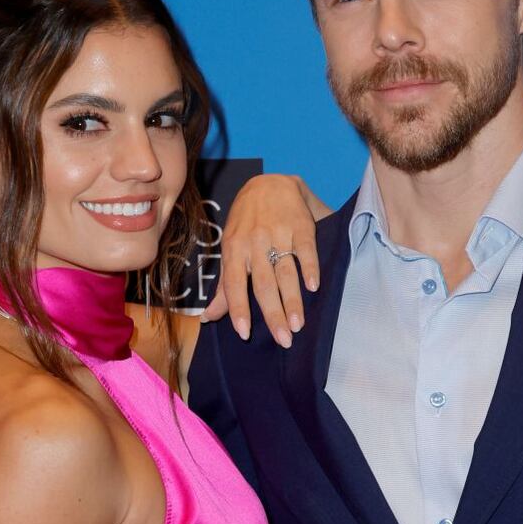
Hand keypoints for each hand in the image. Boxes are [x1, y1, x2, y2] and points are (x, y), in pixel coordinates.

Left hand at [202, 174, 330, 346]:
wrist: (270, 183)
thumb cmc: (246, 223)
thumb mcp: (230, 249)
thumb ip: (225, 286)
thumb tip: (208, 318)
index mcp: (234, 249)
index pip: (234, 284)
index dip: (238, 309)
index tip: (244, 333)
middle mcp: (254, 242)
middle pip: (263, 284)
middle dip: (272, 314)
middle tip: (284, 340)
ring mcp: (279, 234)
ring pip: (285, 271)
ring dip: (293, 299)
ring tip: (299, 324)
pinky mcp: (302, 226)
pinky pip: (306, 249)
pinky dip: (310, 268)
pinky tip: (314, 287)